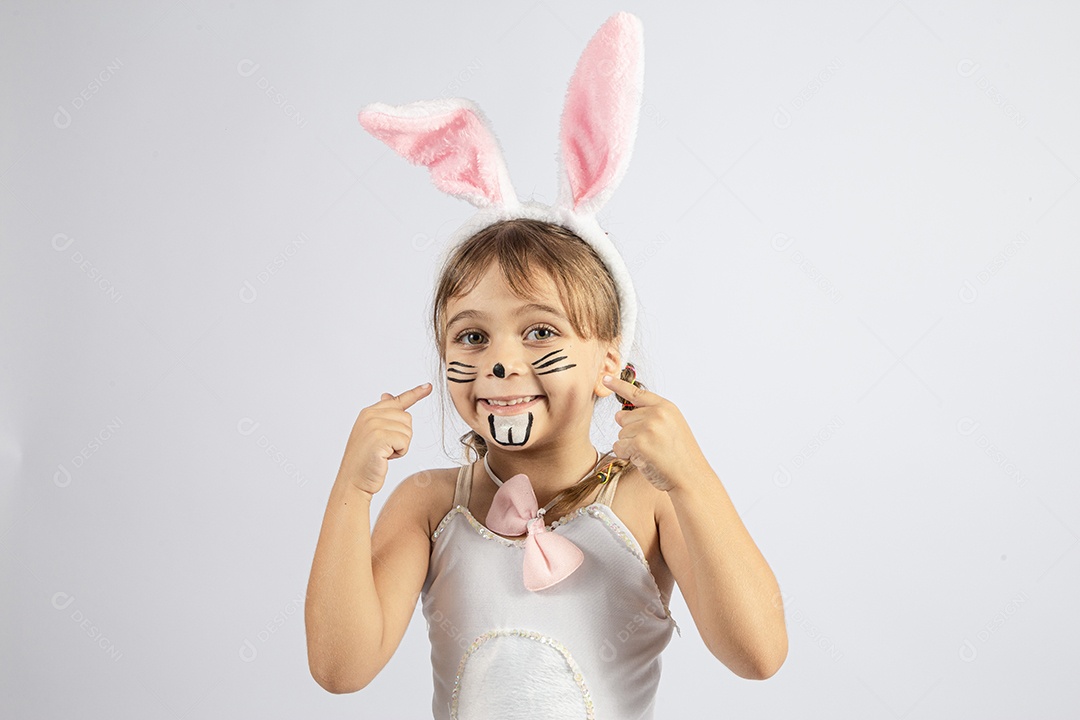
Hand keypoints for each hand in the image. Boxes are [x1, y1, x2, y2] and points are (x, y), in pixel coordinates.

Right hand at [339, 382, 432, 494]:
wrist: (352, 481)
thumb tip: (388, 395)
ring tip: (383, 453)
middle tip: (384, 448)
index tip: (428, 386)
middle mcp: (371, 415)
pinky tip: (385, 457)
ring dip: (401, 446)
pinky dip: (400, 452)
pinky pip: (405, 441)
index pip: (397, 400)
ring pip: (408, 431)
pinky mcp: (380, 437)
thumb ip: (383, 415)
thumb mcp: (372, 433)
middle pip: (407, 418)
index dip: (415, 393)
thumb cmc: (364, 461)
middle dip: (402, 436)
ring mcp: (374, 425)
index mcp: (369, 412)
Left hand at [602, 375, 706, 492]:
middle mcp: (656, 414)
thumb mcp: (672, 427)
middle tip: (651, 445)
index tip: (605, 379)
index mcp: (666, 407)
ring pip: (620, 434)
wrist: (691, 477)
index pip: (636, 393)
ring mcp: (648, 427)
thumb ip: (651, 416)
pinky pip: (619, 447)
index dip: (618, 385)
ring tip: (651, 454)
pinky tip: (644, 460)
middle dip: (630, 433)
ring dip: (629, 446)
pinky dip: (626, 456)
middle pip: (623, 418)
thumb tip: (619, 414)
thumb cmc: (681, 457)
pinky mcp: (639, 443)